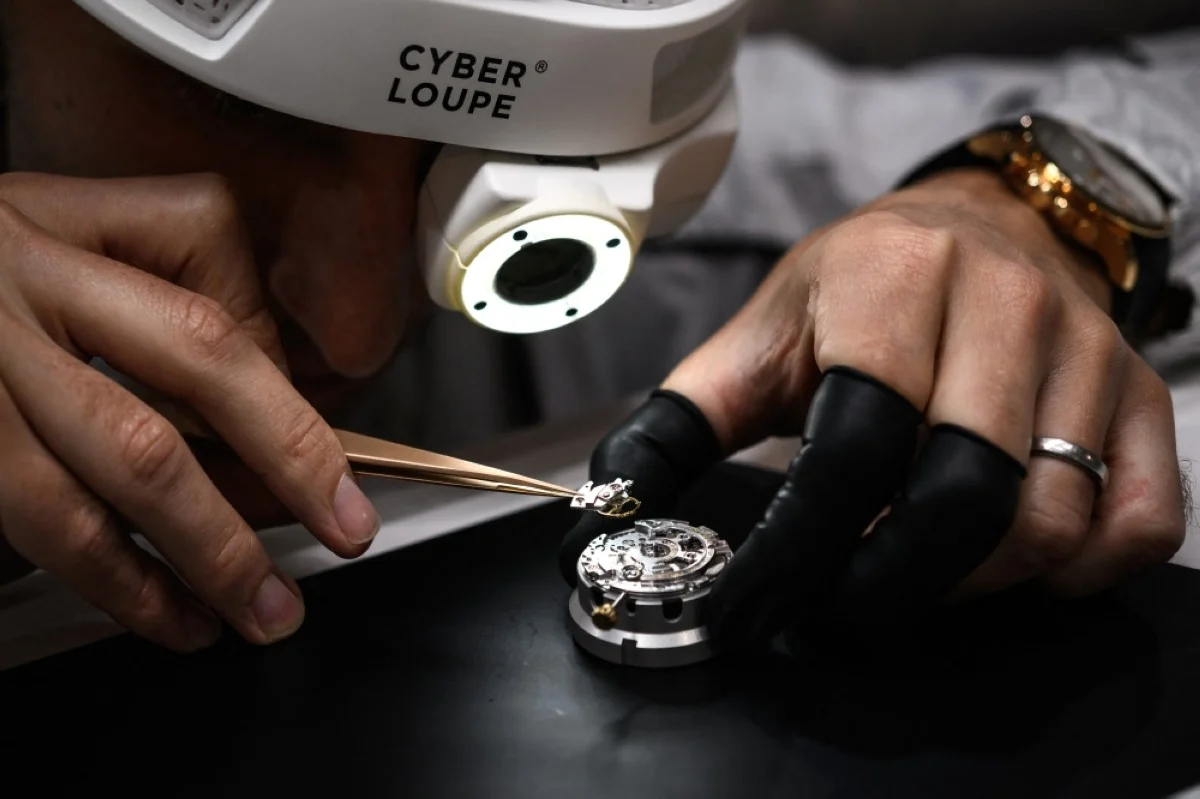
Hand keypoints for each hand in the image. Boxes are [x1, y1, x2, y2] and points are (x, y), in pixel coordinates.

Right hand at [0, 172, 380, 651]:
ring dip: (168, 578)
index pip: (210, 342)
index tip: (347, 502)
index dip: (291, 436)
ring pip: (72, 508)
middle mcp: (3, 312)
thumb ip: (204, 296)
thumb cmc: (13, 252)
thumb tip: (280, 421)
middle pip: (145, 443)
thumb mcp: (104, 226)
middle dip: (234, 534)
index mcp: (69, 238)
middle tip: (299, 585)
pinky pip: (27, 531)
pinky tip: (155, 608)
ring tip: (238, 616)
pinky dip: (102, 584)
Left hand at [560, 168, 1187, 646]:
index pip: (853, 446)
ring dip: (968, 580)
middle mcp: (1003, 307)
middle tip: (833, 605)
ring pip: (1048, 521)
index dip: (796, 550)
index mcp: (895, 281)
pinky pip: (1137, 521)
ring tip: (904, 569)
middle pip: (962, 496)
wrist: (980, 221)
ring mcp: (1086, 353)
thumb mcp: (761, 332)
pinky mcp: (1139, 395)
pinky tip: (1009, 560)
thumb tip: (605, 508)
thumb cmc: (861, 285)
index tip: (752, 606)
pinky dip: (1075, 571)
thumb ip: (681, 419)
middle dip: (885, 581)